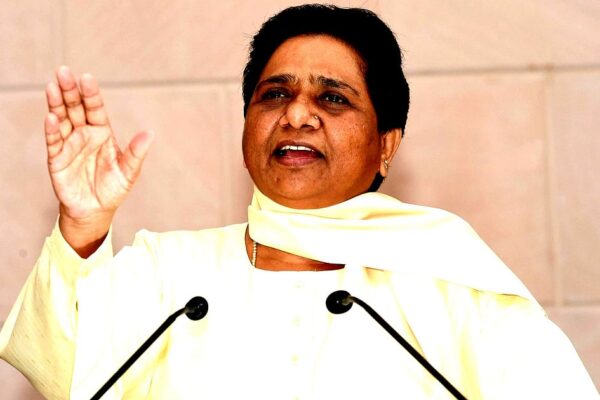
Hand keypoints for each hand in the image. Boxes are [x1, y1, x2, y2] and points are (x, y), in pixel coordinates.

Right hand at [45, 66, 153, 254]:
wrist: (96, 211)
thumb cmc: (113, 189)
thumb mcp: (129, 172)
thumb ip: (136, 153)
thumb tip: (150, 134)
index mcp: (102, 133)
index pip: (96, 108)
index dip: (91, 94)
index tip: (87, 78)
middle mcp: (84, 134)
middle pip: (75, 108)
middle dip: (70, 90)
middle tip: (64, 72)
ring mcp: (69, 145)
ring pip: (61, 119)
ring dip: (56, 103)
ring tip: (52, 86)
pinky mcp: (57, 159)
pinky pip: (53, 141)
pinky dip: (52, 129)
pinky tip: (51, 116)